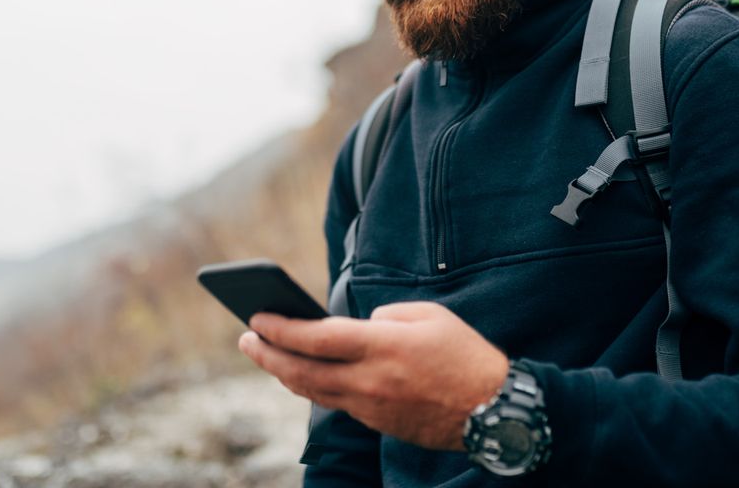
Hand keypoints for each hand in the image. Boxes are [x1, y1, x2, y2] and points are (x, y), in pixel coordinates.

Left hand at [238, 301, 508, 450]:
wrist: (493, 410)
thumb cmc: (464, 354)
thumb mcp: (429, 316)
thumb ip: (387, 315)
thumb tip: (358, 325)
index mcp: (383, 346)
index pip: (316, 337)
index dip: (281, 328)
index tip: (256, 317)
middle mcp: (370, 380)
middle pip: (302, 371)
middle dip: (267, 354)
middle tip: (245, 339)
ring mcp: (371, 407)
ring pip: (313, 392)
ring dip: (283, 373)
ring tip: (265, 355)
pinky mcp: (377, 424)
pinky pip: (336, 403)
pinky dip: (313, 387)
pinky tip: (303, 374)